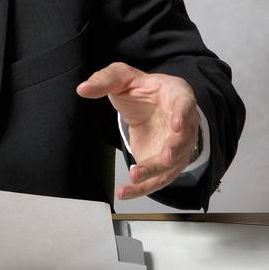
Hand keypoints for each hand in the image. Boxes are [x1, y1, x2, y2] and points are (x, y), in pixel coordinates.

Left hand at [76, 63, 199, 199]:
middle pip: (183, 139)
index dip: (182, 114)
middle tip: (165, 157)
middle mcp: (185, 122)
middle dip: (174, 150)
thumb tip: (83, 89)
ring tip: (135, 178)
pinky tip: (126, 192)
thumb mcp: (122, 77)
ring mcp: (179, 146)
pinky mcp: (167, 164)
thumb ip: (104, 80)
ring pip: (172, 164)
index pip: (184, 103)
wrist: (149, 105)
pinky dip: (142, 187)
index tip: (177, 124)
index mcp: (177, 95)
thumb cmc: (142, 90)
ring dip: (155, 172)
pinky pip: (157, 179)